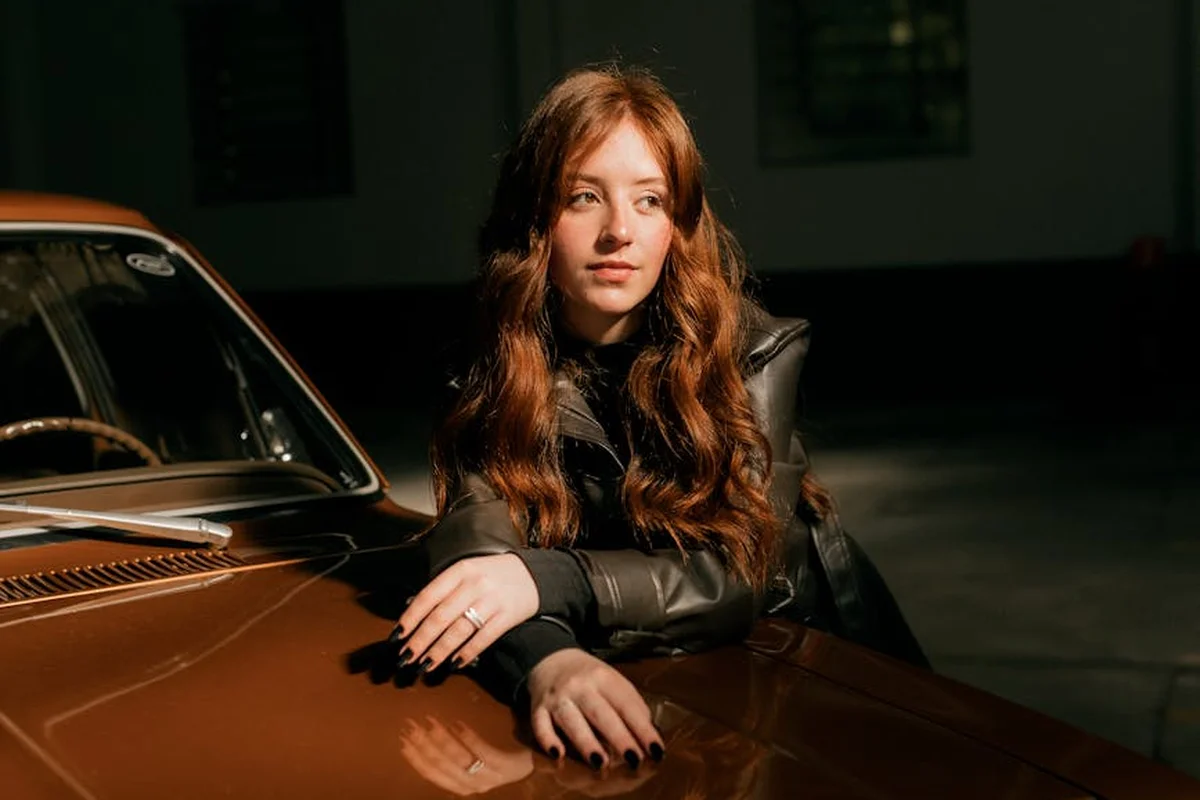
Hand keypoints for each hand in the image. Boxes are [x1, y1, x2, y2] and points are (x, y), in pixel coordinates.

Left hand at [394, 553, 538, 672]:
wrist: (534, 574)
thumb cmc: (493, 576)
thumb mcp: (467, 572)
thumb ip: (444, 590)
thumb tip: (412, 612)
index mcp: (460, 570)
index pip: (428, 596)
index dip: (410, 618)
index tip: (397, 636)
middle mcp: (475, 584)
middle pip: (440, 617)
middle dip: (420, 640)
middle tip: (406, 657)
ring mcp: (492, 600)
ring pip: (459, 631)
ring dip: (439, 651)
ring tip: (425, 665)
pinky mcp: (507, 616)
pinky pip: (483, 638)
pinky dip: (467, 652)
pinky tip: (455, 663)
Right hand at [399, 715, 533, 795]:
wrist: (538, 761)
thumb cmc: (503, 755)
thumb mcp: (475, 760)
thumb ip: (455, 754)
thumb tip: (427, 734)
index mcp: (462, 785)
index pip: (433, 774)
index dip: (416, 758)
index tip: (402, 740)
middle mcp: (473, 785)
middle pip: (443, 765)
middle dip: (423, 745)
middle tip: (411, 725)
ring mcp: (490, 777)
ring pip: (459, 760)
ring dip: (442, 739)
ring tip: (429, 722)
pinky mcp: (506, 767)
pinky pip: (483, 753)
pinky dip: (469, 739)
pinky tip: (458, 723)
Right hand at [526, 649, 663, 769]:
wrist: (552, 660)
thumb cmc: (589, 678)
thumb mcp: (613, 681)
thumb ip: (630, 704)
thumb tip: (648, 734)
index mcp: (603, 678)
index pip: (626, 705)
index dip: (642, 728)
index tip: (656, 749)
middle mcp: (580, 686)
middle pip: (600, 713)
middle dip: (618, 737)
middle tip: (634, 758)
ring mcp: (558, 698)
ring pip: (571, 720)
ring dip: (586, 741)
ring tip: (600, 761)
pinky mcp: (537, 708)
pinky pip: (540, 725)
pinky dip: (547, 739)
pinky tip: (558, 754)